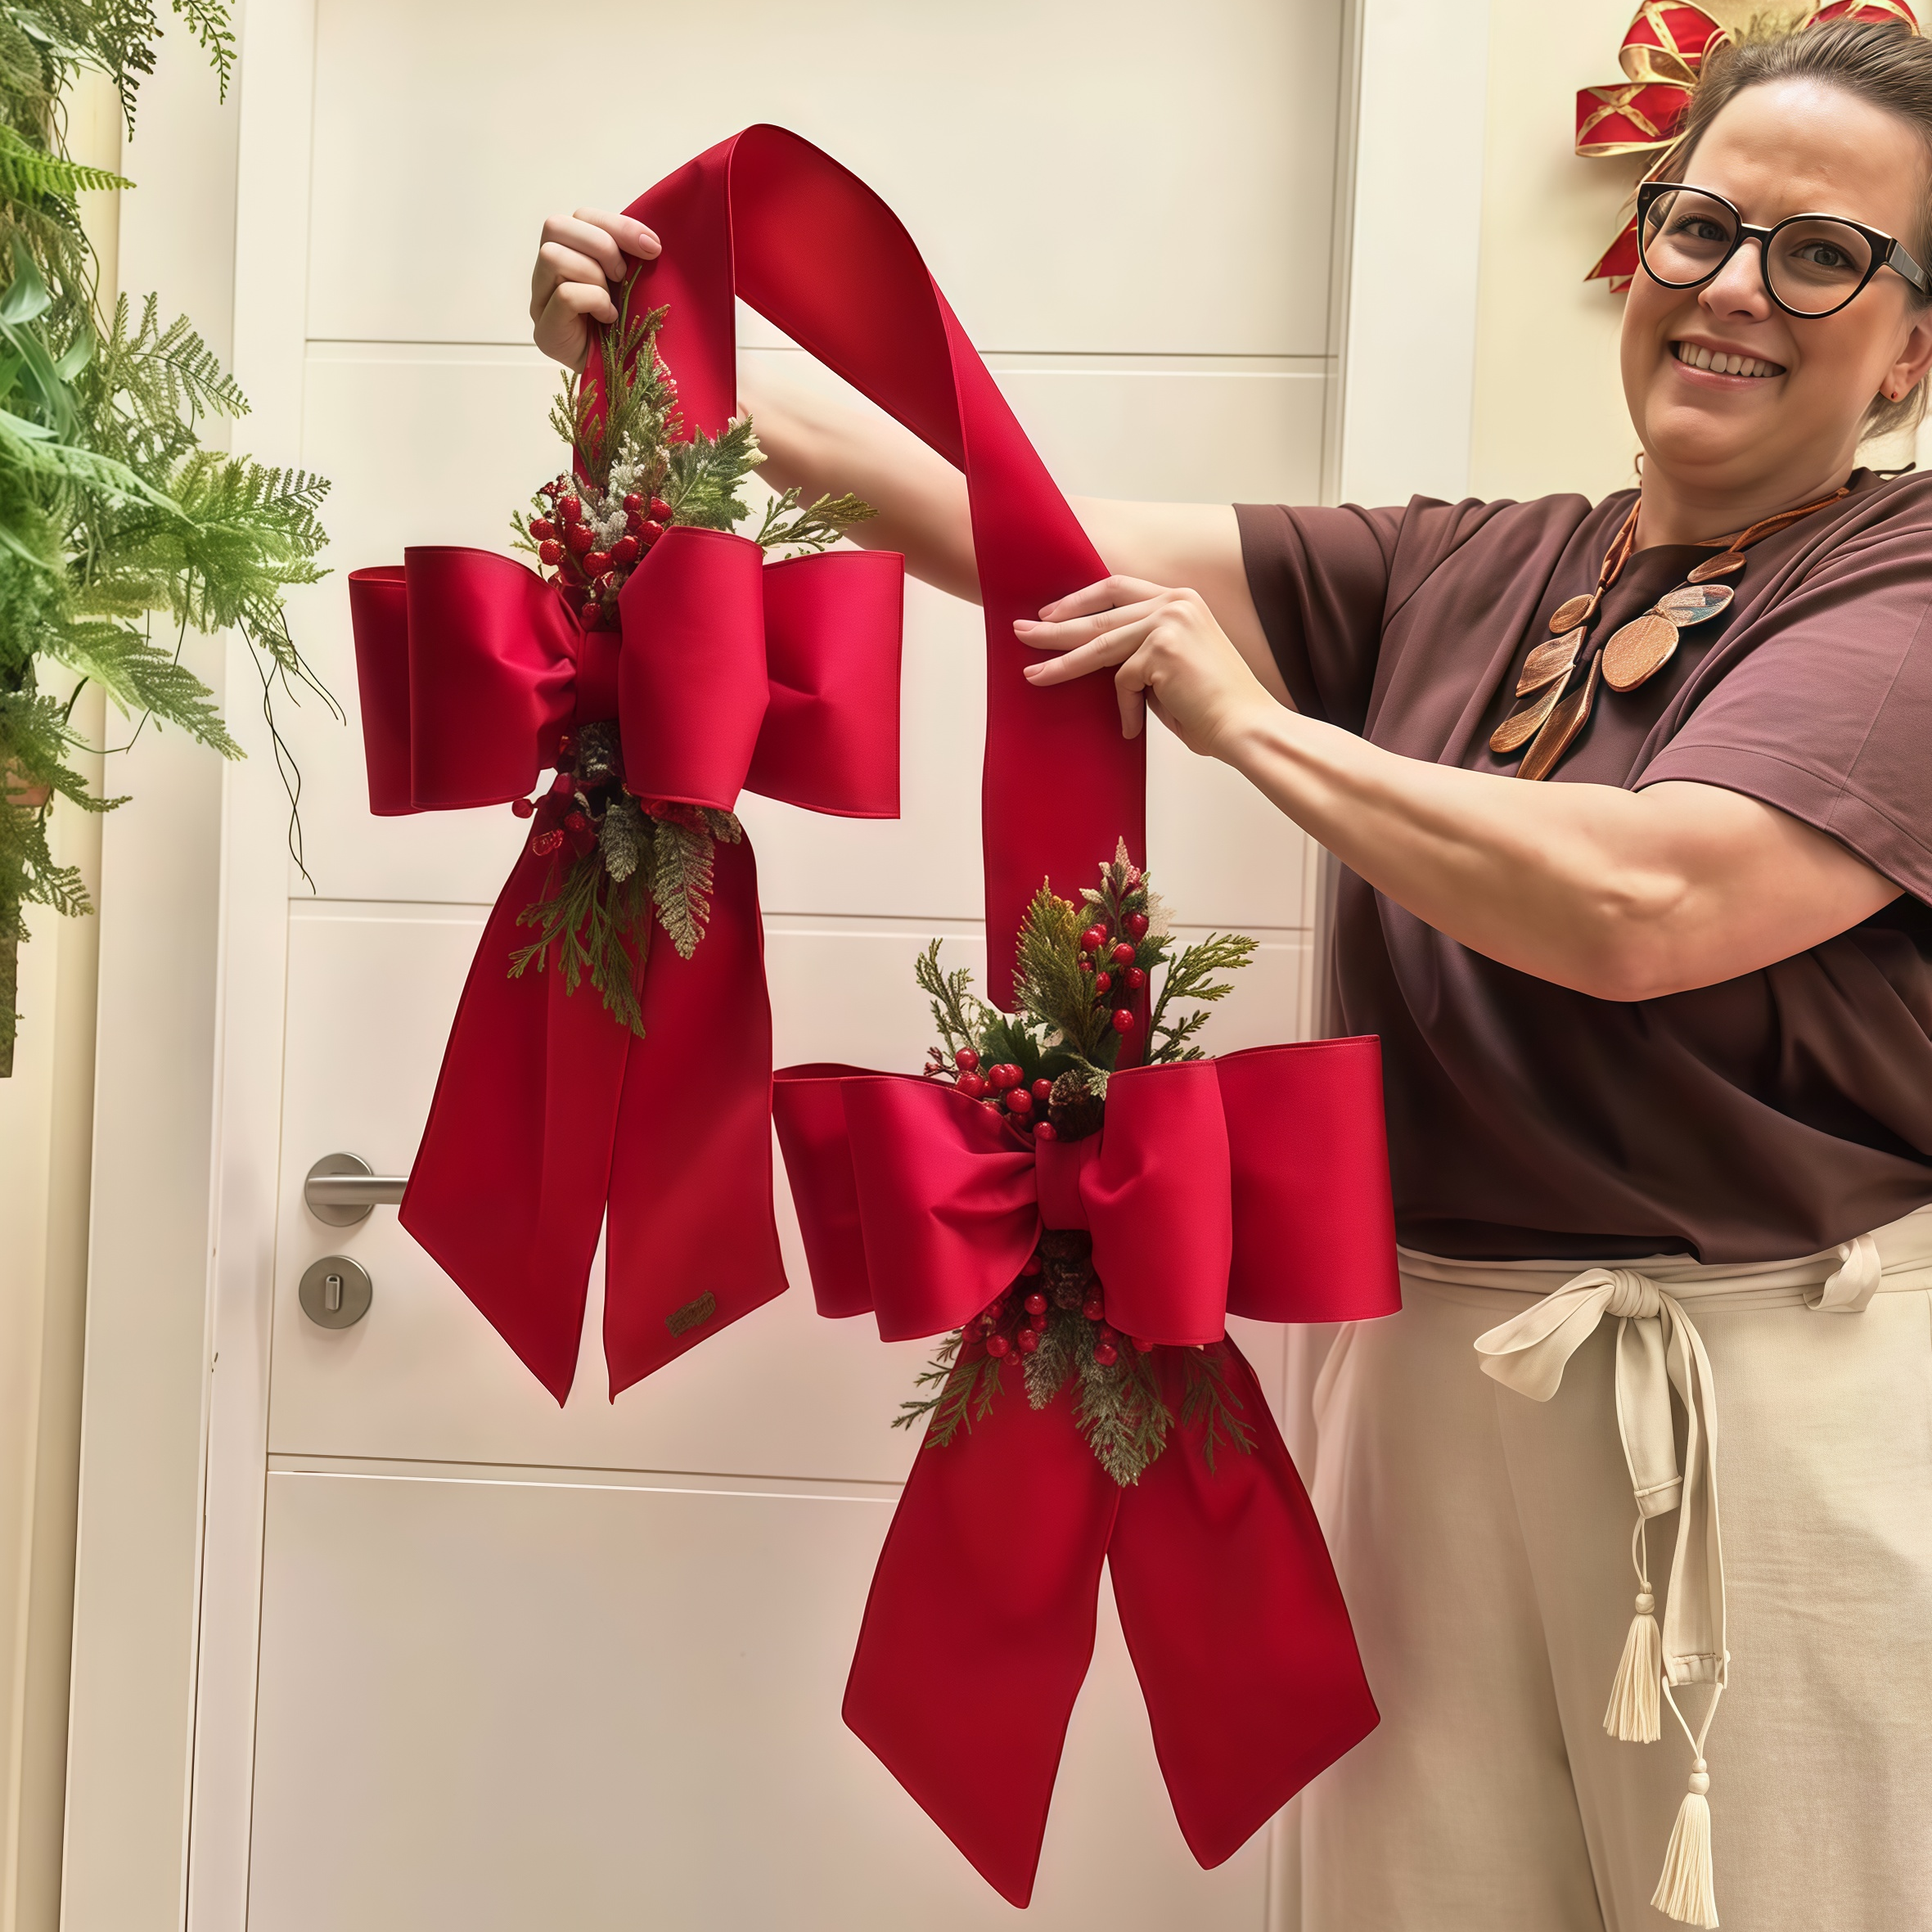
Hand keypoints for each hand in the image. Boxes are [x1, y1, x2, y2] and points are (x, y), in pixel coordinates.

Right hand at [530, 209, 660, 369]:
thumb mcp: (633, 283)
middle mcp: (546, 274)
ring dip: (593, 276)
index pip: (581, 216)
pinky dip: (594, 302)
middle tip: (623, 276)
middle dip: (600, 246)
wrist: (626, 380)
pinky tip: (608, 319)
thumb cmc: (630, 329)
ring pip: (553, 257)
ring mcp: (540, 302)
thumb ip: (630, 256)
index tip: (652, 247)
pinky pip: (565, 295)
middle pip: (555, 226)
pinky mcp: (545, 331)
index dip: (618, 225)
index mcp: (569, 255)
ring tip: (612, 301)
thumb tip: (650, 243)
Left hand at [1016, 575, 1274, 756]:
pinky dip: (1126, 710)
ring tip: (1033, 675)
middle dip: (1056, 626)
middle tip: (1023, 633)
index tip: (1051, 614)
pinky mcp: (1162, 649)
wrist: (1247, 727)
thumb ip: (1141, 655)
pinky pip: (1123, 682)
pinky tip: (1133, 728)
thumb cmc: (1214, 709)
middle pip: (1100, 613)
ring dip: (1062, 662)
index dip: (1080, 601)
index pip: (1117, 588)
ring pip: (1100, 644)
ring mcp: (1169, 622)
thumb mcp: (1173, 669)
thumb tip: (1096, 659)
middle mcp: (1175, 602)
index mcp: (1181, 600)